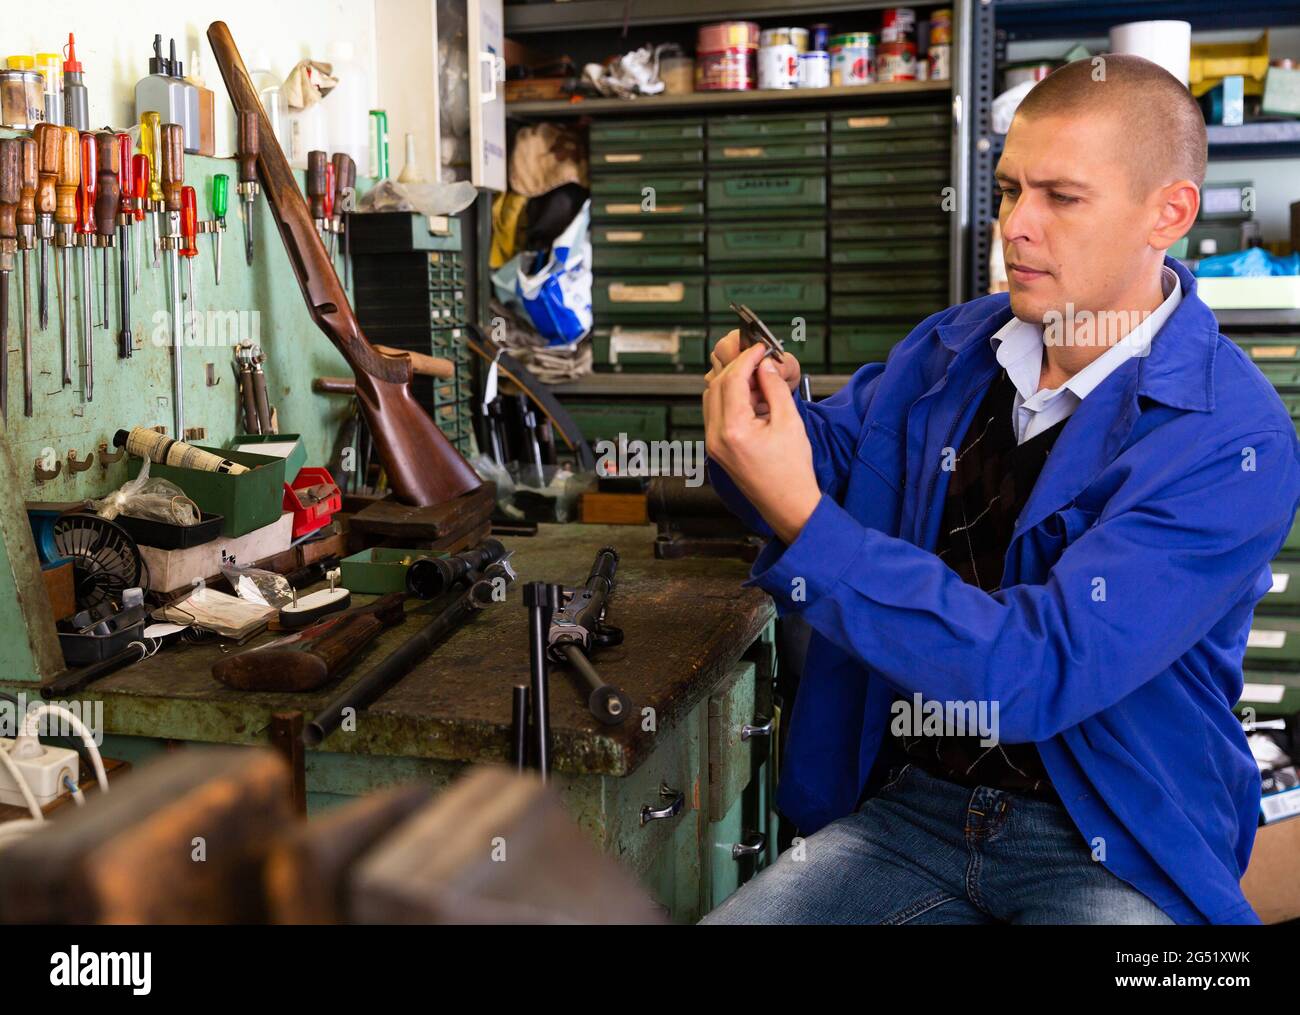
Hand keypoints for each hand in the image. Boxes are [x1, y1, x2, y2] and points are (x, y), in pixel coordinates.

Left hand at [704, 343, 820, 544]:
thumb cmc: (791, 471)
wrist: (787, 503)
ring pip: (712, 397)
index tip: (760, 348)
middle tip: (760, 359)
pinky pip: (715, 412)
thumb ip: (774, 388)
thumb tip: (764, 366)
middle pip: (717, 385)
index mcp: (734, 430)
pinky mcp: (716, 448)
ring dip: (732, 382)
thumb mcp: (789, 422)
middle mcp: (716, 437)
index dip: (747, 359)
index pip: (732, 380)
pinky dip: (729, 398)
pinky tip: (750, 396)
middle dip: (738, 367)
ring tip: (758, 379)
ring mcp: (713, 443)